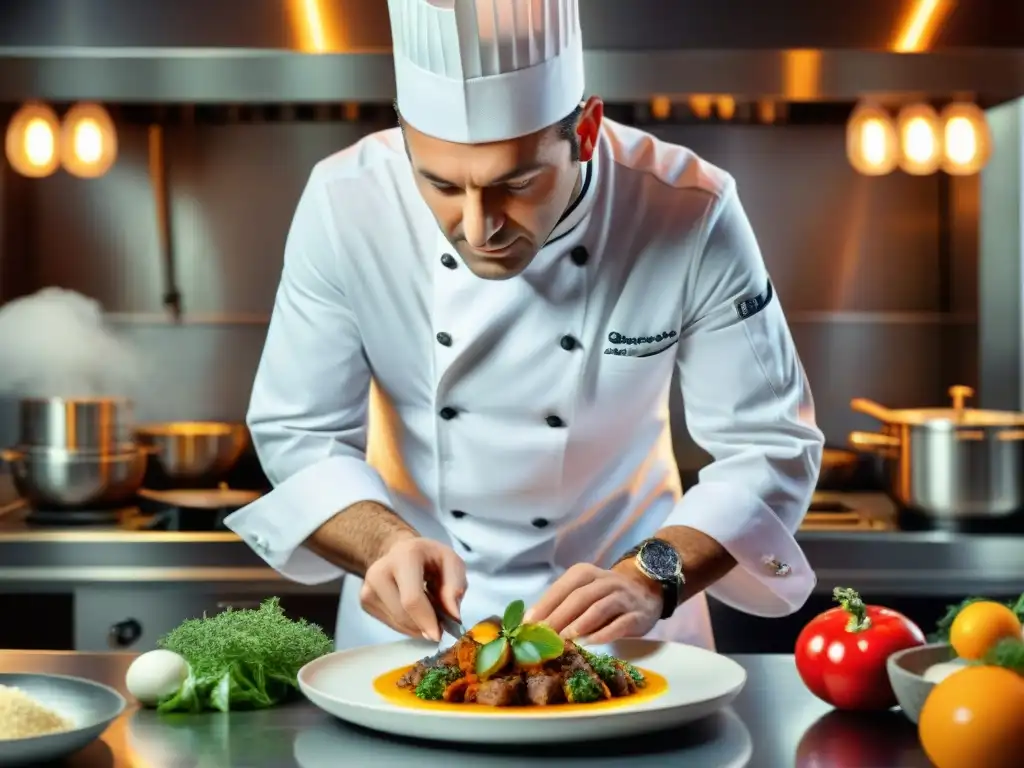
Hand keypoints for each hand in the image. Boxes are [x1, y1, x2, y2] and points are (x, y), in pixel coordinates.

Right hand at [359, 534, 466, 641]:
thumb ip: (455, 586)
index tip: (439, 635)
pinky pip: (390, 624)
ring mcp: (368, 587)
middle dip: (424, 625)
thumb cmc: (429, 558)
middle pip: (402, 614)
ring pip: (396, 622)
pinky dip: (407, 625)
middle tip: (440, 624)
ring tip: (427, 611)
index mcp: (405, 557)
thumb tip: (453, 616)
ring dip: (417, 626)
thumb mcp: (452, 562)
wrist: (400, 551)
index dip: (426, 620)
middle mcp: (380, 571)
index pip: (411, 598)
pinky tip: (413, 611)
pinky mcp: (364, 601)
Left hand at [525, 562, 662, 643]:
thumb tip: (532, 623)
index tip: (529, 624)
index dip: (545, 605)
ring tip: (564, 639)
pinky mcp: (636, 615)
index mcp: (585, 573)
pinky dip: (603, 634)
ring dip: (579, 624)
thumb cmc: (604, 596)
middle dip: (559, 617)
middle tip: (543, 636)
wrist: (645, 592)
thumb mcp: (583, 592)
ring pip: (598, 608)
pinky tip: (589, 643)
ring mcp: (622, 597)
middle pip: (578, 598)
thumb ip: (561, 604)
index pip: (562, 587)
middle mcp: (604, 581)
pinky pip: (619, 624)